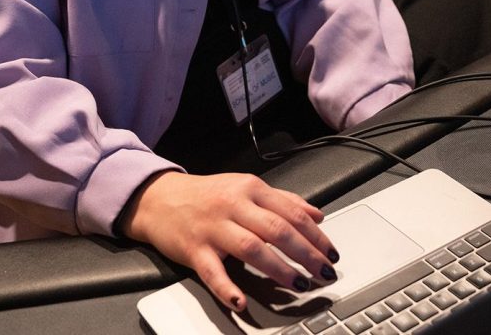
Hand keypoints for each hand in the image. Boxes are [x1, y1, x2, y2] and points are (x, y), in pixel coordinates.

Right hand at [120, 171, 338, 312]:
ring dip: (278, 268)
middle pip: (276, 229)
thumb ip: (284, 200)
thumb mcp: (247, 189)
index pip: (291, 213)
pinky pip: (212, 271)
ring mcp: (213, 227)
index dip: (316, 235)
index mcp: (251, 189)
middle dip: (305, 253)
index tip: (332, 253)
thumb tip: (317, 215)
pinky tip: (241, 302)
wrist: (159, 198)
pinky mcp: (193, 249)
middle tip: (324, 272)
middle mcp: (234, 205)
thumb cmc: (208, 195)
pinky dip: (227, 288)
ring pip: (251, 248)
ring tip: (298, 284)